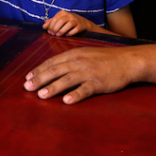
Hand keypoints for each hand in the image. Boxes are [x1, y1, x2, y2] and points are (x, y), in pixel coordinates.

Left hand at [23, 46, 142, 103]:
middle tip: (27, 88)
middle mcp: (79, 62)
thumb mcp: (86, 54)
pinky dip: (75, 95)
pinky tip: (67, 101)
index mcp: (74, 54)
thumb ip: (71, 60)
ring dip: (53, 87)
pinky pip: (85, 89)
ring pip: (67, 80)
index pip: (52, 62)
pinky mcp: (99, 83)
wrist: (128, 60)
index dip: (38, 70)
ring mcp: (89, 72)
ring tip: (41, 95)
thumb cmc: (106, 58)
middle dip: (39, 79)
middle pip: (55, 70)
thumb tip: (54, 68)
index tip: (27, 78)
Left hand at [42, 11, 97, 36]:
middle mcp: (69, 15)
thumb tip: (43, 26)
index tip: (49, 31)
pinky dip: (69, 33)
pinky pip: (74, 30)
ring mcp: (75, 20)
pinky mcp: (80, 26)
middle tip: (52, 34)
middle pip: (60, 21)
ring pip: (68, 25)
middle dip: (55, 28)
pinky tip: (66, 35)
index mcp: (63, 12)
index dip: (51, 26)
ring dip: (61, 31)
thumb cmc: (68, 20)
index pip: (55, 18)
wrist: (83, 22)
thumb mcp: (60, 19)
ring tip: (58, 35)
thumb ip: (51, 22)